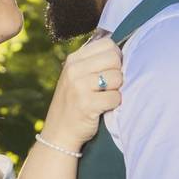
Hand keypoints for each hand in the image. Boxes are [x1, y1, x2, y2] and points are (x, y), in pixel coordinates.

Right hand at [40, 36, 123, 151]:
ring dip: (116, 90)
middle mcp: (74, 70)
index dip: (115, 57)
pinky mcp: (87, 104)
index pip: (108, 44)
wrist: (58, 134)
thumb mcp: (76, 77)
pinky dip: (114, 105)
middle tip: (107, 87)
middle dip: (117, 74)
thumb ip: (93, 62)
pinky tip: (102, 109)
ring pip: (117, 77)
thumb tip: (120, 50)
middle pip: (115, 58)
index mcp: (73, 59)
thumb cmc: (74, 104)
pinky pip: (116, 97)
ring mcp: (79, 86)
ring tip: (103, 98)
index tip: (109, 71)